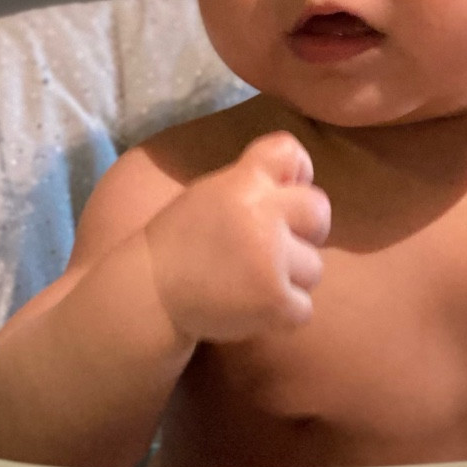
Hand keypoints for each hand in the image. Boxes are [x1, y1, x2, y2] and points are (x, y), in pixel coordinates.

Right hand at [144, 132, 330, 344]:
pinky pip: (304, 308)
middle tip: (276, 247)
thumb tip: (302, 174)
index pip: (290, 152)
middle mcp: (261, 215)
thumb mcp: (210, 195)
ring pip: (313, 267)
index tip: (287, 192)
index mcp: (242, 182)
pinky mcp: (275, 300)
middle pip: (319, 211)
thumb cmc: (181, 244)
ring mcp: (271, 259)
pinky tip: (251, 307)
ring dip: (290, 279)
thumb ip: (252, 182)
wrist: (148, 294)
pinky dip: (282, 314)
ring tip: (251, 282)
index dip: (299, 171)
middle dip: (306, 230)